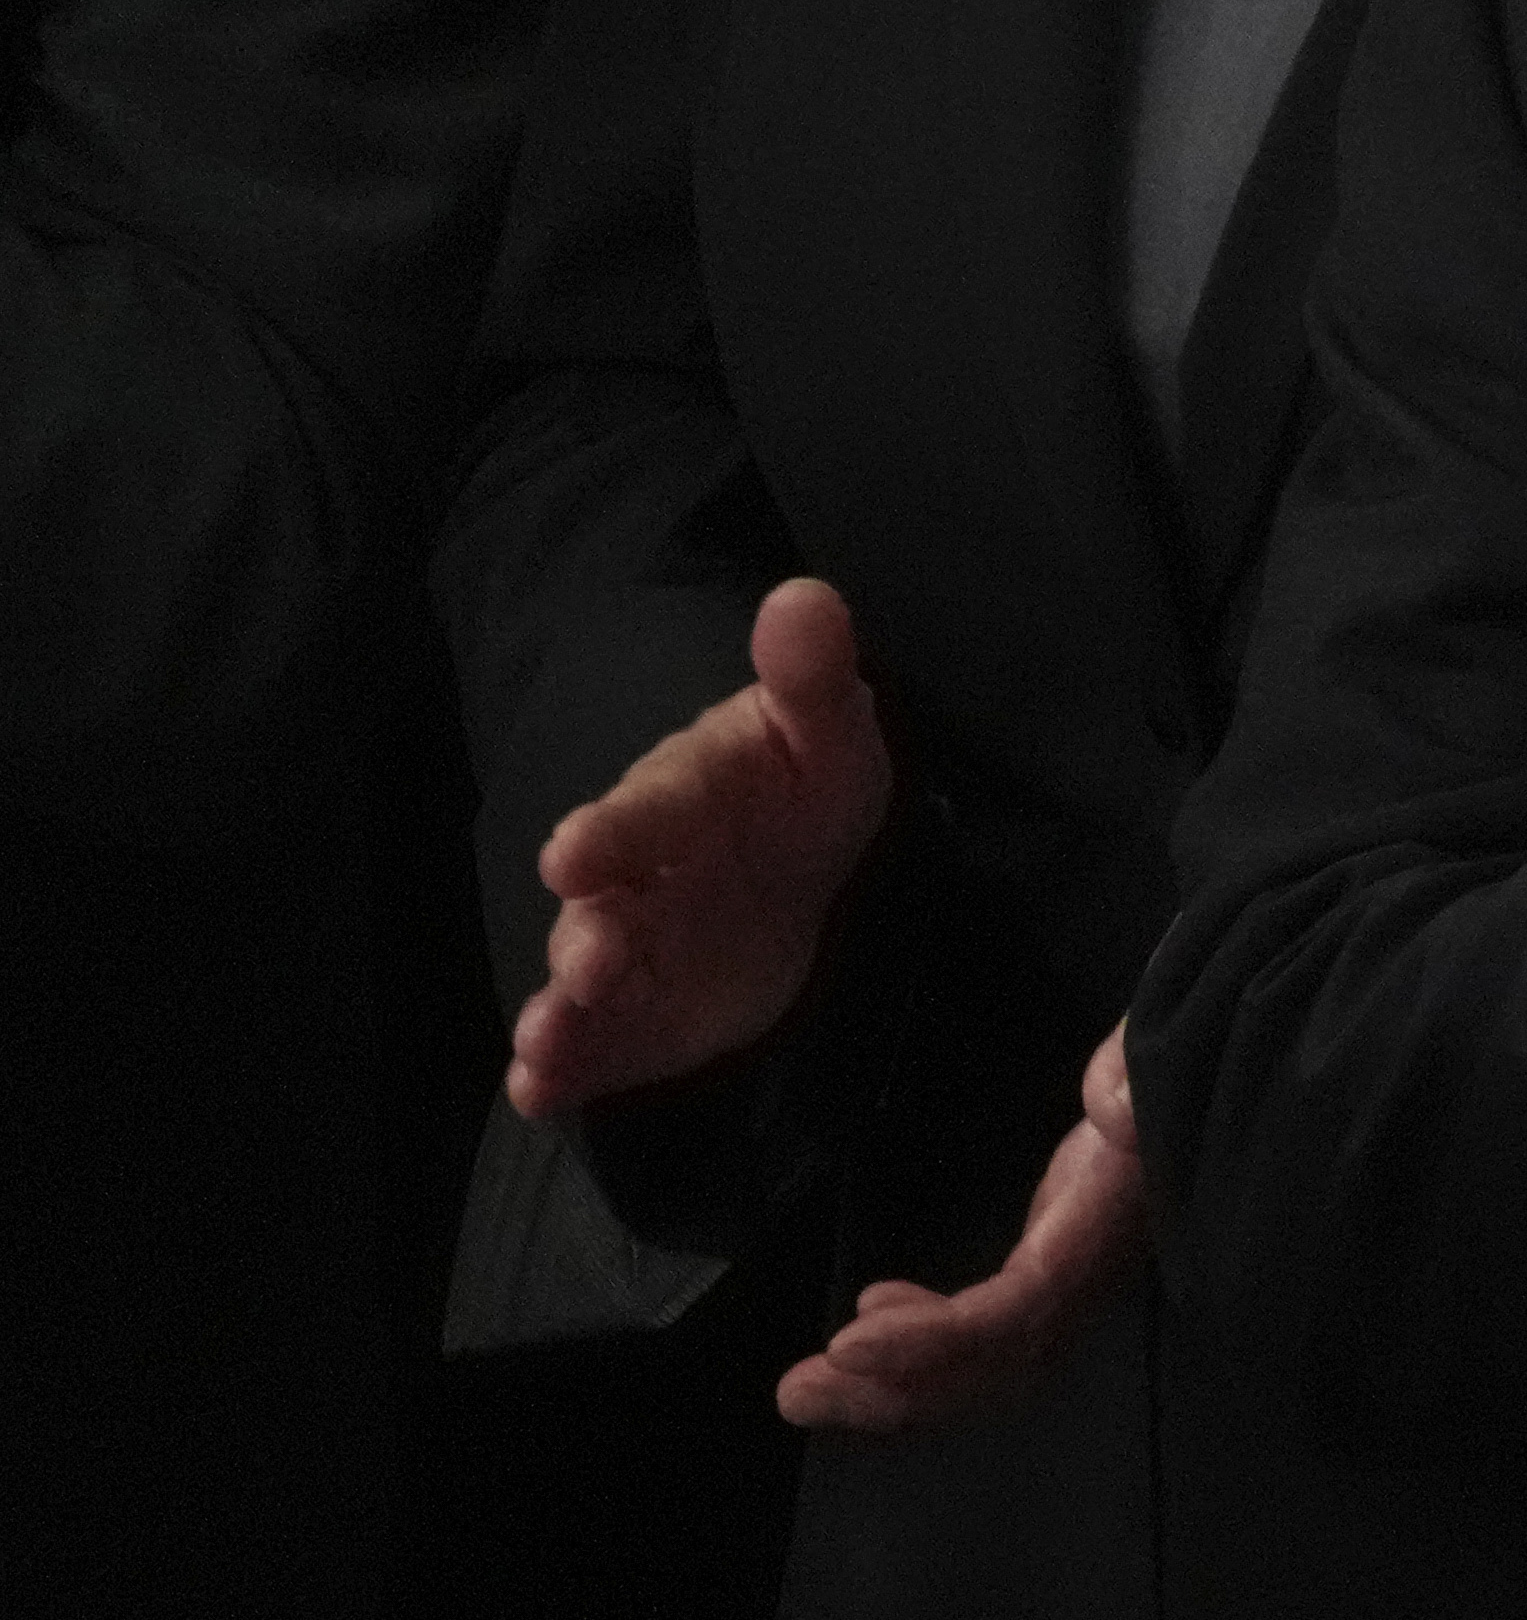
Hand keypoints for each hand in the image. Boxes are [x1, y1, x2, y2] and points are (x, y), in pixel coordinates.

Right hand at [507, 578, 893, 1125]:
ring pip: (580, 981)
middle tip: (591, 961)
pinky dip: (560, 1068)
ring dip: (562, 1012)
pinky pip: (589, 1043)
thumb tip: (805, 597)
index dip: (614, 834)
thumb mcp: (826, 731)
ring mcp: (626, 948)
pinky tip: (537, 1091)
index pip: (646, 813)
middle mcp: (630, 877)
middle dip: (592, 935)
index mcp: (678, 799)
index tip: (575, 854)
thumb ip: (811, 676)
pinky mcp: (631, 1014)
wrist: (786, 861)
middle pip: (602, 908)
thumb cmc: (797, 785)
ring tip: (545, 1043)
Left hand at [778, 1024, 1141, 1432]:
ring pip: (987, 1363)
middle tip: (798, 1394)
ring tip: (812, 1385)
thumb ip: (1135, 1075)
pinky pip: (987, 1330)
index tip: (848, 1339)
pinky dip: (922, 1337)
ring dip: (898, 1381)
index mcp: (1107, 1224)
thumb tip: (1111, 1108)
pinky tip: (870, 1311)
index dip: (938, 1337)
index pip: (1023, 1306)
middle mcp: (1092, 1271)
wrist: (1208, 1072)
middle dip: (898, 1391)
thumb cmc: (1170, 1055)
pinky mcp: (1055, 1262)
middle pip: (998, 1366)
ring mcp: (1074, 1275)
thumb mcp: (1157, 1050)